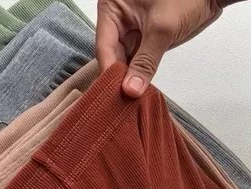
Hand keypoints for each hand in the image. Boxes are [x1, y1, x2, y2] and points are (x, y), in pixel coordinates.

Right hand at [96, 0, 222, 96]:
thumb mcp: (162, 28)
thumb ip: (145, 61)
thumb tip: (131, 89)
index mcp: (112, 8)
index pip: (104, 46)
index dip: (110, 71)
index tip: (115, 93)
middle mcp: (117, 19)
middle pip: (111, 55)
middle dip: (118, 77)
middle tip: (121, 101)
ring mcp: (129, 30)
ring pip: (122, 61)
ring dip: (127, 79)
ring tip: (128, 100)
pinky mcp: (142, 40)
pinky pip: (134, 61)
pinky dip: (136, 75)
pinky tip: (137, 90)